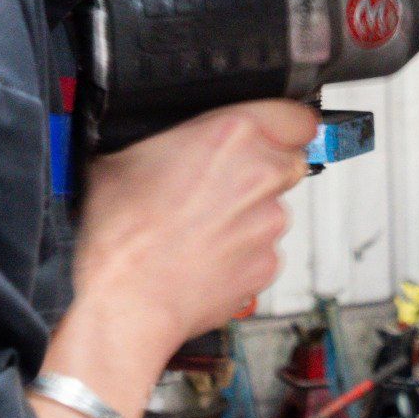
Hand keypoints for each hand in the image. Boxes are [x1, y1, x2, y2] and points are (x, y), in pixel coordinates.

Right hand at [73, 101, 317, 360]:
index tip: (276, 133)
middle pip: (290, 162)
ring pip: (275, 208)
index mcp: (232, 135)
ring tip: (200, 227)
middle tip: (222, 185)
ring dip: (249, 214)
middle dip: (264, 170)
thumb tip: (171, 138)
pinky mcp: (269, 263)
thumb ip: (171, 138)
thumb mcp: (125, 156)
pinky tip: (205, 255)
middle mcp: (261, 175)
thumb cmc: (120, 234)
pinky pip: (264, 249)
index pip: (298, 117)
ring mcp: (270, 222)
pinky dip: (243, 251)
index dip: (284, 126)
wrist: (125, 300)